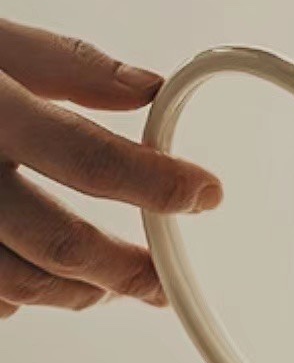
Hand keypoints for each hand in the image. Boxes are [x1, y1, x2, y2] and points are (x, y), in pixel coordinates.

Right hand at [0, 21, 221, 319]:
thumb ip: (66, 64)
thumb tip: (148, 89)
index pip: (88, 158)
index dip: (157, 183)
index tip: (206, 194)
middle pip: (60, 244)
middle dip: (127, 270)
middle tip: (163, 279)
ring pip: (20, 287)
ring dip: (78, 293)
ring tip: (112, 284)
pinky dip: (15, 298)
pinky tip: (35, 280)